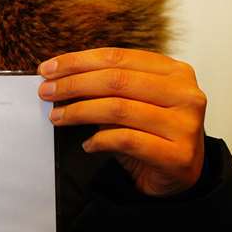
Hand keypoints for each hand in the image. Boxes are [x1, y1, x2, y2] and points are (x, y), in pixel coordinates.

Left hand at [38, 47, 206, 196]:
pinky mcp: (177, 154)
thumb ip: (107, 87)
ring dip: (79, 112)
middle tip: (46, 91)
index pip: (119, 57)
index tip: (49, 69)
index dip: (79, 61)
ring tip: (57, 117)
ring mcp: (184, 125)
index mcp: (175, 71)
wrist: (180, 174)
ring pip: (118, 109)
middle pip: (116, 80)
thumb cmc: (153, 133)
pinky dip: (99, 141)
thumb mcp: (133, 101)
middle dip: (73, 84)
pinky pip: (126, 141)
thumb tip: (60, 77)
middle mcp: (185, 94)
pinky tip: (87, 144)